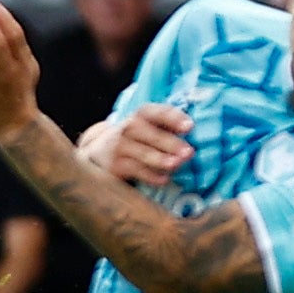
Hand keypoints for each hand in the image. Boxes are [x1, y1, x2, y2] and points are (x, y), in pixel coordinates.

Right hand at [79, 103, 193, 187]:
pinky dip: (150, 176)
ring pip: (143, 154)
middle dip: (171, 143)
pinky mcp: (115, 166)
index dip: (174, 119)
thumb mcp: (147, 126)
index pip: (158, 113)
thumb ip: (167, 127)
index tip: (189, 127)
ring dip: (161, 159)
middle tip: (189, 152)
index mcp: (141, 114)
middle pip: (152, 135)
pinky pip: (135, 171)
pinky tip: (163, 180)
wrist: (99, 151)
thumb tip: (194, 133)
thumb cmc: (136, 138)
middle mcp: (128, 128)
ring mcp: (119, 147)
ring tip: (176, 164)